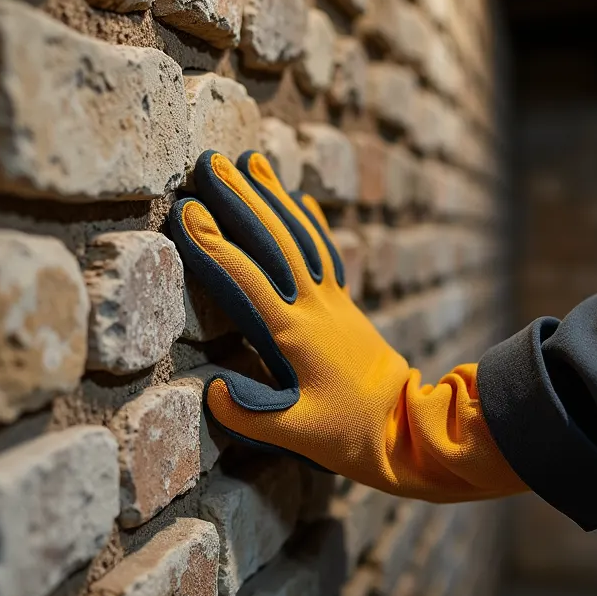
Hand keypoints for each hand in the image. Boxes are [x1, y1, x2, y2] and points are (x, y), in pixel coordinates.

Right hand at [168, 150, 524, 501]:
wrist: (409, 430)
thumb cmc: (350, 435)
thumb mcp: (297, 435)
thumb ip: (251, 414)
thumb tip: (212, 389)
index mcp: (293, 335)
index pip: (245, 279)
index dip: (213, 245)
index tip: (186, 211)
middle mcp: (313, 307)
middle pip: (272, 240)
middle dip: (240, 198)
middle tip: (210, 162)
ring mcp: (331, 301)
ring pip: (299, 236)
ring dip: (273, 196)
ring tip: (250, 160)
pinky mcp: (344, 305)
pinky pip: (324, 251)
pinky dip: (309, 221)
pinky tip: (298, 198)